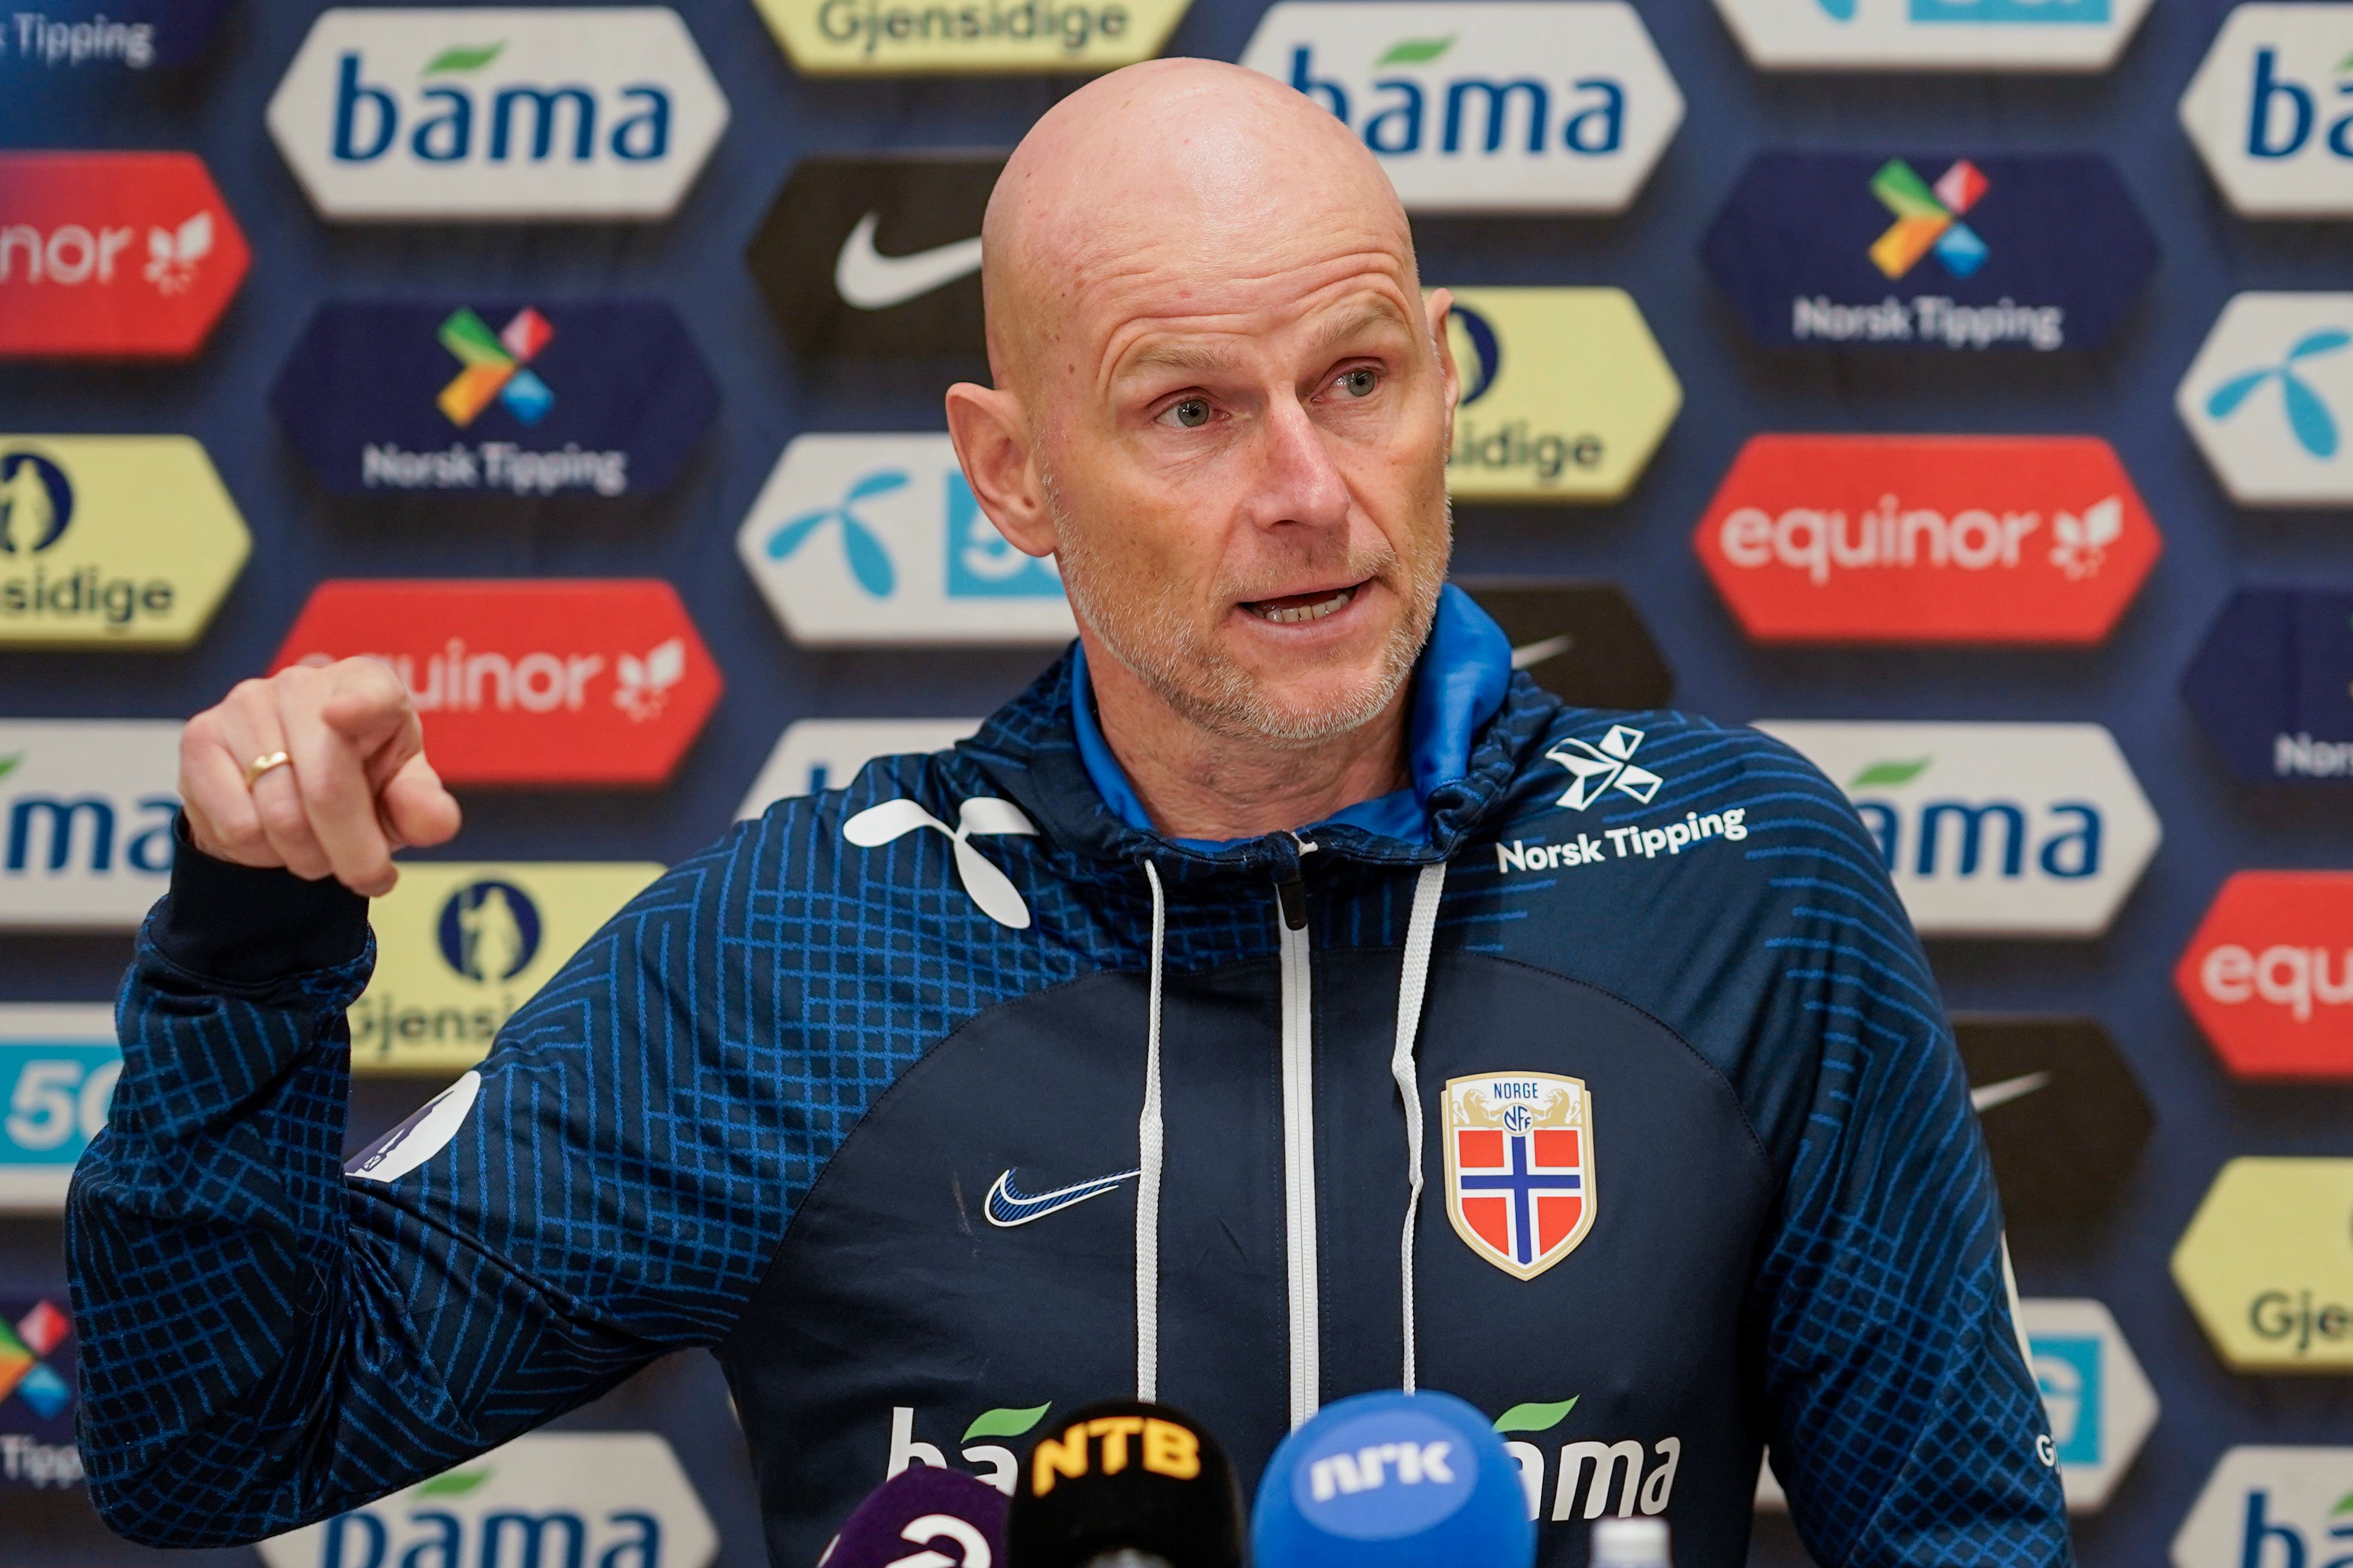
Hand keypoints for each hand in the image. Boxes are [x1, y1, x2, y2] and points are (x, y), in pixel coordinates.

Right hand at [179, 659, 461, 896]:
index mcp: (368, 684)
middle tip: (367, 878)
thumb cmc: (364, 782)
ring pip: (279, 815)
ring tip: (319, 854)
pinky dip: (262, 854)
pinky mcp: (200, 737)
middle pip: (326, 787)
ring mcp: (245, 705)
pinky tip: (274, 841)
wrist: (291, 788)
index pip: (368, 693)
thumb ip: (424, 808)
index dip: (358, 707)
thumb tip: (435, 823)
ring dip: (308, 858)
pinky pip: (236, 824)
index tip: (342, 715)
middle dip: (353, 853)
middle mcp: (303, 683)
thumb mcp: (403, 794)